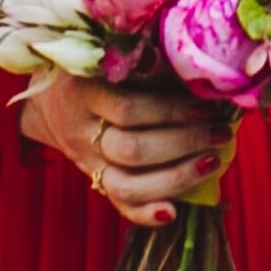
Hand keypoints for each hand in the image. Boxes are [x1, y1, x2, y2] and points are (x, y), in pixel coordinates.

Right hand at [17, 67, 233, 218]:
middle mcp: (80, 131)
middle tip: (221, 133)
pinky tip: (174, 212)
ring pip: (125, 185)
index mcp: (83, 91)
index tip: (209, 107)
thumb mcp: (110, 56)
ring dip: (175, 178)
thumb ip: (147, 63)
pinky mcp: (93, 181)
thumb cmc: (95, 69)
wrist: (49, 98)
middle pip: (131, 150)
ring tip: (212, 161)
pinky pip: (117, 205)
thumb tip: (201, 76)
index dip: (172, 112)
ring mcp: (85, 161)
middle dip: (183, 144)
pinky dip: (145, 214)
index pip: (129, 109)